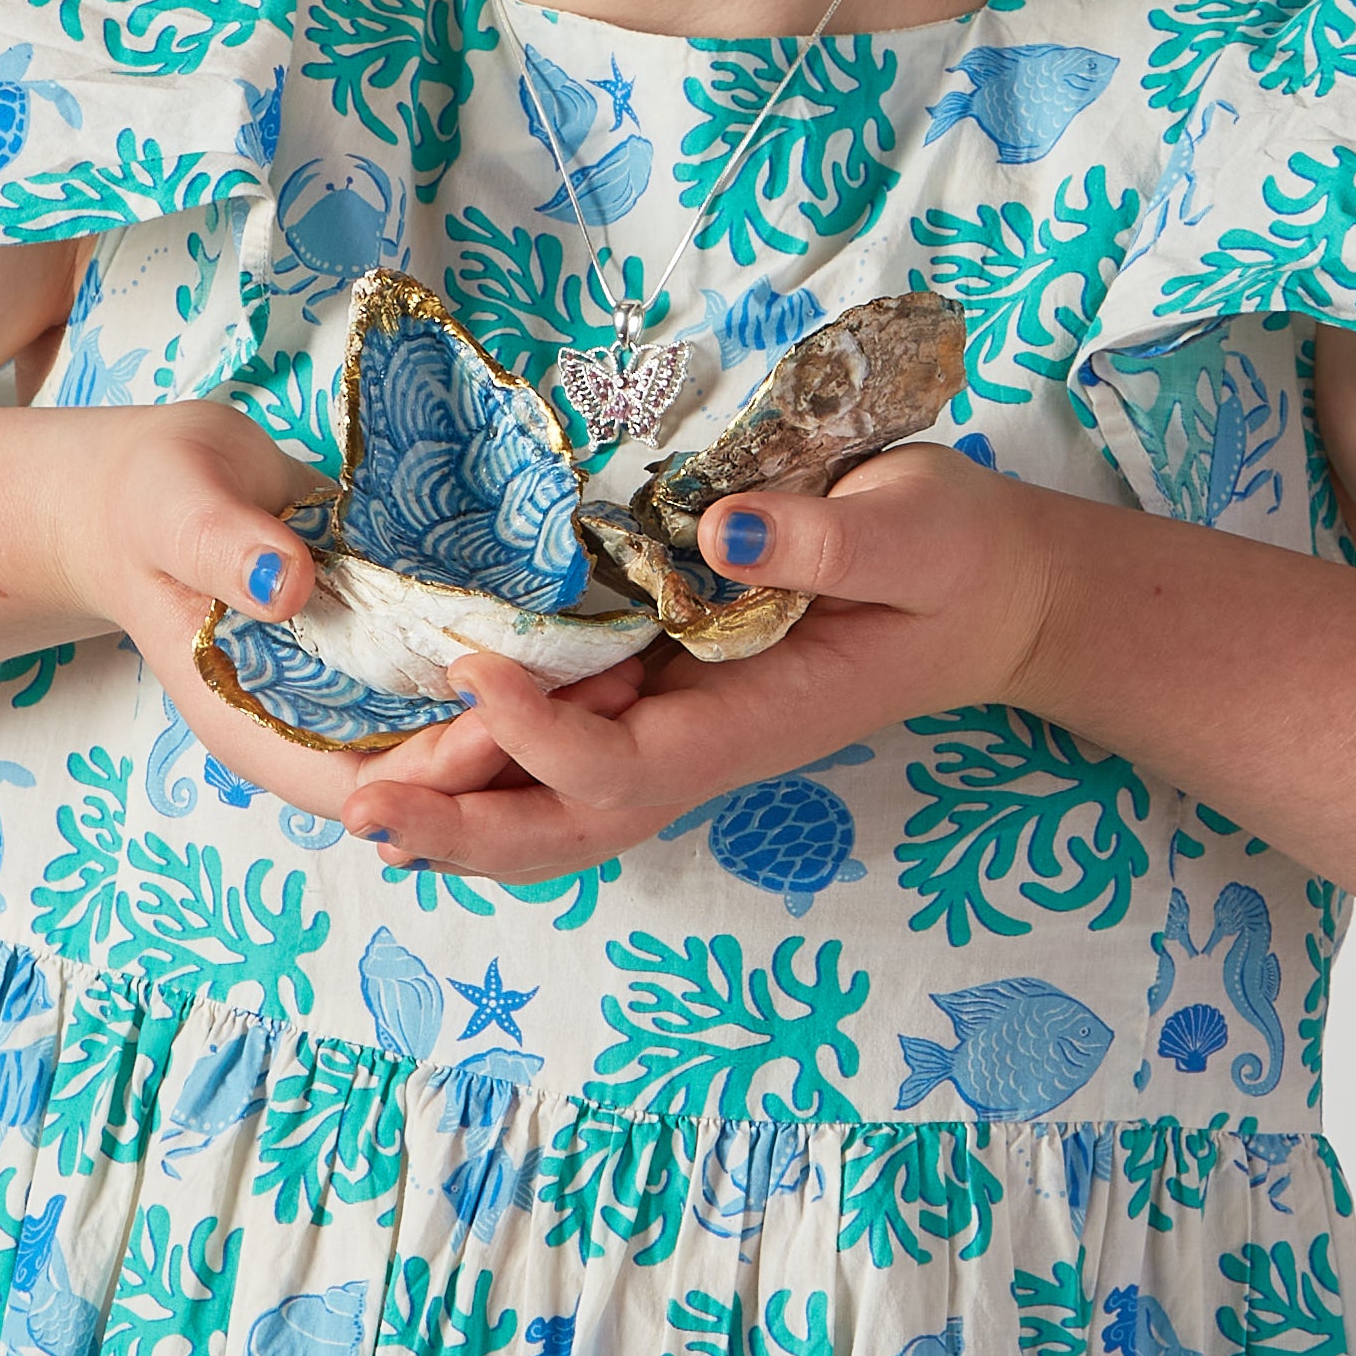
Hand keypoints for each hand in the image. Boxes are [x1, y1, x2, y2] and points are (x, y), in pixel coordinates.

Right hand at [50, 402, 650, 826]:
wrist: (150, 490)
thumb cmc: (150, 504)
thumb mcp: (178, 510)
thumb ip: (225, 549)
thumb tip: (286, 586)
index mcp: (261, 729)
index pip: (367, 784)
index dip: (440, 767)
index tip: (504, 718)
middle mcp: (319, 731)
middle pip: (431, 779)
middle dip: (517, 749)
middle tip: (608, 692)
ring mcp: (356, 697)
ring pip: (456, 734)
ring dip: (535, 711)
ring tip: (622, 663)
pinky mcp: (388, 654)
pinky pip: (460, 680)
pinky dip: (517, 665)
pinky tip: (585, 628)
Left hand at [346, 445, 1074, 888]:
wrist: (994, 592)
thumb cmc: (960, 558)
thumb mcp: (917, 528)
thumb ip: (831, 537)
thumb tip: (721, 535)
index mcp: (759, 717)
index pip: (632, 762)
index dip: (545, 737)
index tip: (476, 672)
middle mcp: (708, 742)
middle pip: (575, 821)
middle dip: (470, 827)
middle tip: (362, 809)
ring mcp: (685, 726)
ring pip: (561, 803)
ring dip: (466, 811)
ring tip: (361, 800)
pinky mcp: (670, 692)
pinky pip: (570, 750)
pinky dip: (493, 759)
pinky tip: (422, 746)